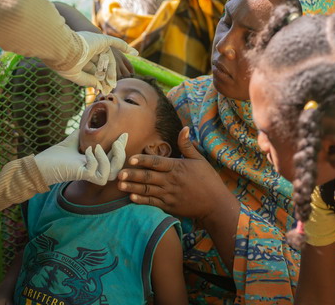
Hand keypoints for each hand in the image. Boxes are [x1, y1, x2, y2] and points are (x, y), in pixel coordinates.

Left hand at [34, 130, 127, 185]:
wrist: (39, 165)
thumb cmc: (54, 157)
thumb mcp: (72, 142)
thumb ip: (81, 135)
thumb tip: (89, 123)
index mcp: (93, 164)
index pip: (113, 159)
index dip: (121, 147)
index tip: (123, 133)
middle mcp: (93, 171)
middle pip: (117, 168)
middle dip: (121, 153)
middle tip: (118, 139)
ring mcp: (88, 175)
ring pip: (111, 174)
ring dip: (111, 158)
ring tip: (102, 146)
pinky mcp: (81, 176)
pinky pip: (98, 172)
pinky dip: (95, 160)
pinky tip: (87, 151)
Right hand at [55, 31, 137, 92]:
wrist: (62, 49)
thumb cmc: (65, 63)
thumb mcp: (76, 76)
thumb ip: (88, 80)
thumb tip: (99, 86)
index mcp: (80, 58)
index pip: (93, 70)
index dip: (99, 80)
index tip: (102, 90)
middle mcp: (88, 51)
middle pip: (102, 65)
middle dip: (107, 77)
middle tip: (111, 87)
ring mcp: (95, 44)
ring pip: (108, 59)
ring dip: (112, 71)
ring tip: (113, 82)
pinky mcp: (101, 39)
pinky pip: (116, 42)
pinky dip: (125, 46)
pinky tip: (135, 53)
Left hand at [117, 127, 231, 219]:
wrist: (215, 204)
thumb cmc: (208, 180)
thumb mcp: (199, 160)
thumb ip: (187, 145)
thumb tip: (185, 128)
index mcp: (177, 167)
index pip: (157, 162)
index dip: (143, 160)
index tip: (131, 159)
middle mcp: (171, 181)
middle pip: (148, 177)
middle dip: (132, 175)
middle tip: (119, 174)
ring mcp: (169, 194)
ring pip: (147, 190)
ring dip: (133, 188)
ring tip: (120, 186)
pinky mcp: (169, 206)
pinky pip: (153, 202)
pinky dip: (142, 201)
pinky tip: (131, 198)